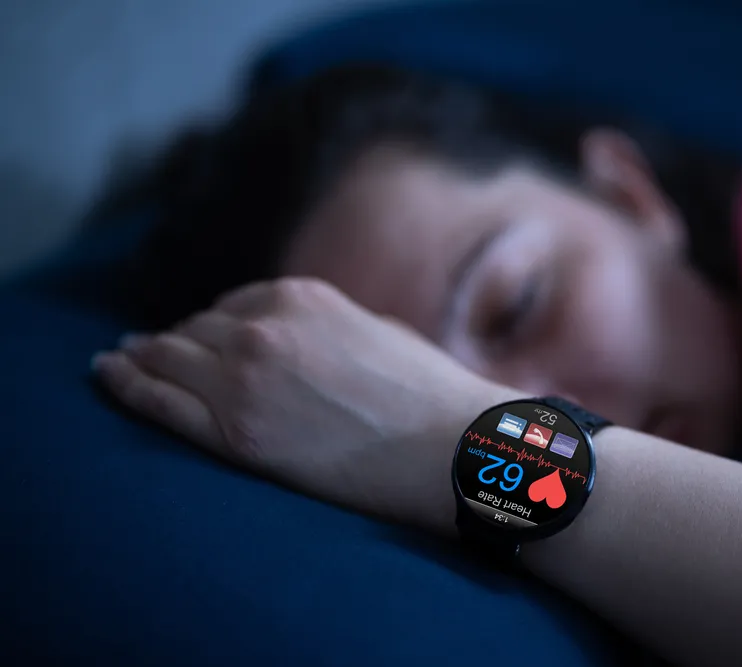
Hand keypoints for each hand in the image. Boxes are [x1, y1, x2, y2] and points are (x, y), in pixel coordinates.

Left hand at [92, 277, 518, 531]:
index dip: (211, 327)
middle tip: (146, 350)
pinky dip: (127, 386)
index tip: (198, 339)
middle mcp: (261, 329)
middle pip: (195, 332)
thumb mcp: (375, 331)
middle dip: (174, 342)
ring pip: (167, 359)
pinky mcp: (234, 434)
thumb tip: (303, 340)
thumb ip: (325, 327)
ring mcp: (242, 380)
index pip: (232, 307)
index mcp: (299, 297)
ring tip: (117, 361)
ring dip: (140, 357)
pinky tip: (108, 375)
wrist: (449, 446)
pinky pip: (159, 402)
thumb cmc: (428, 393)